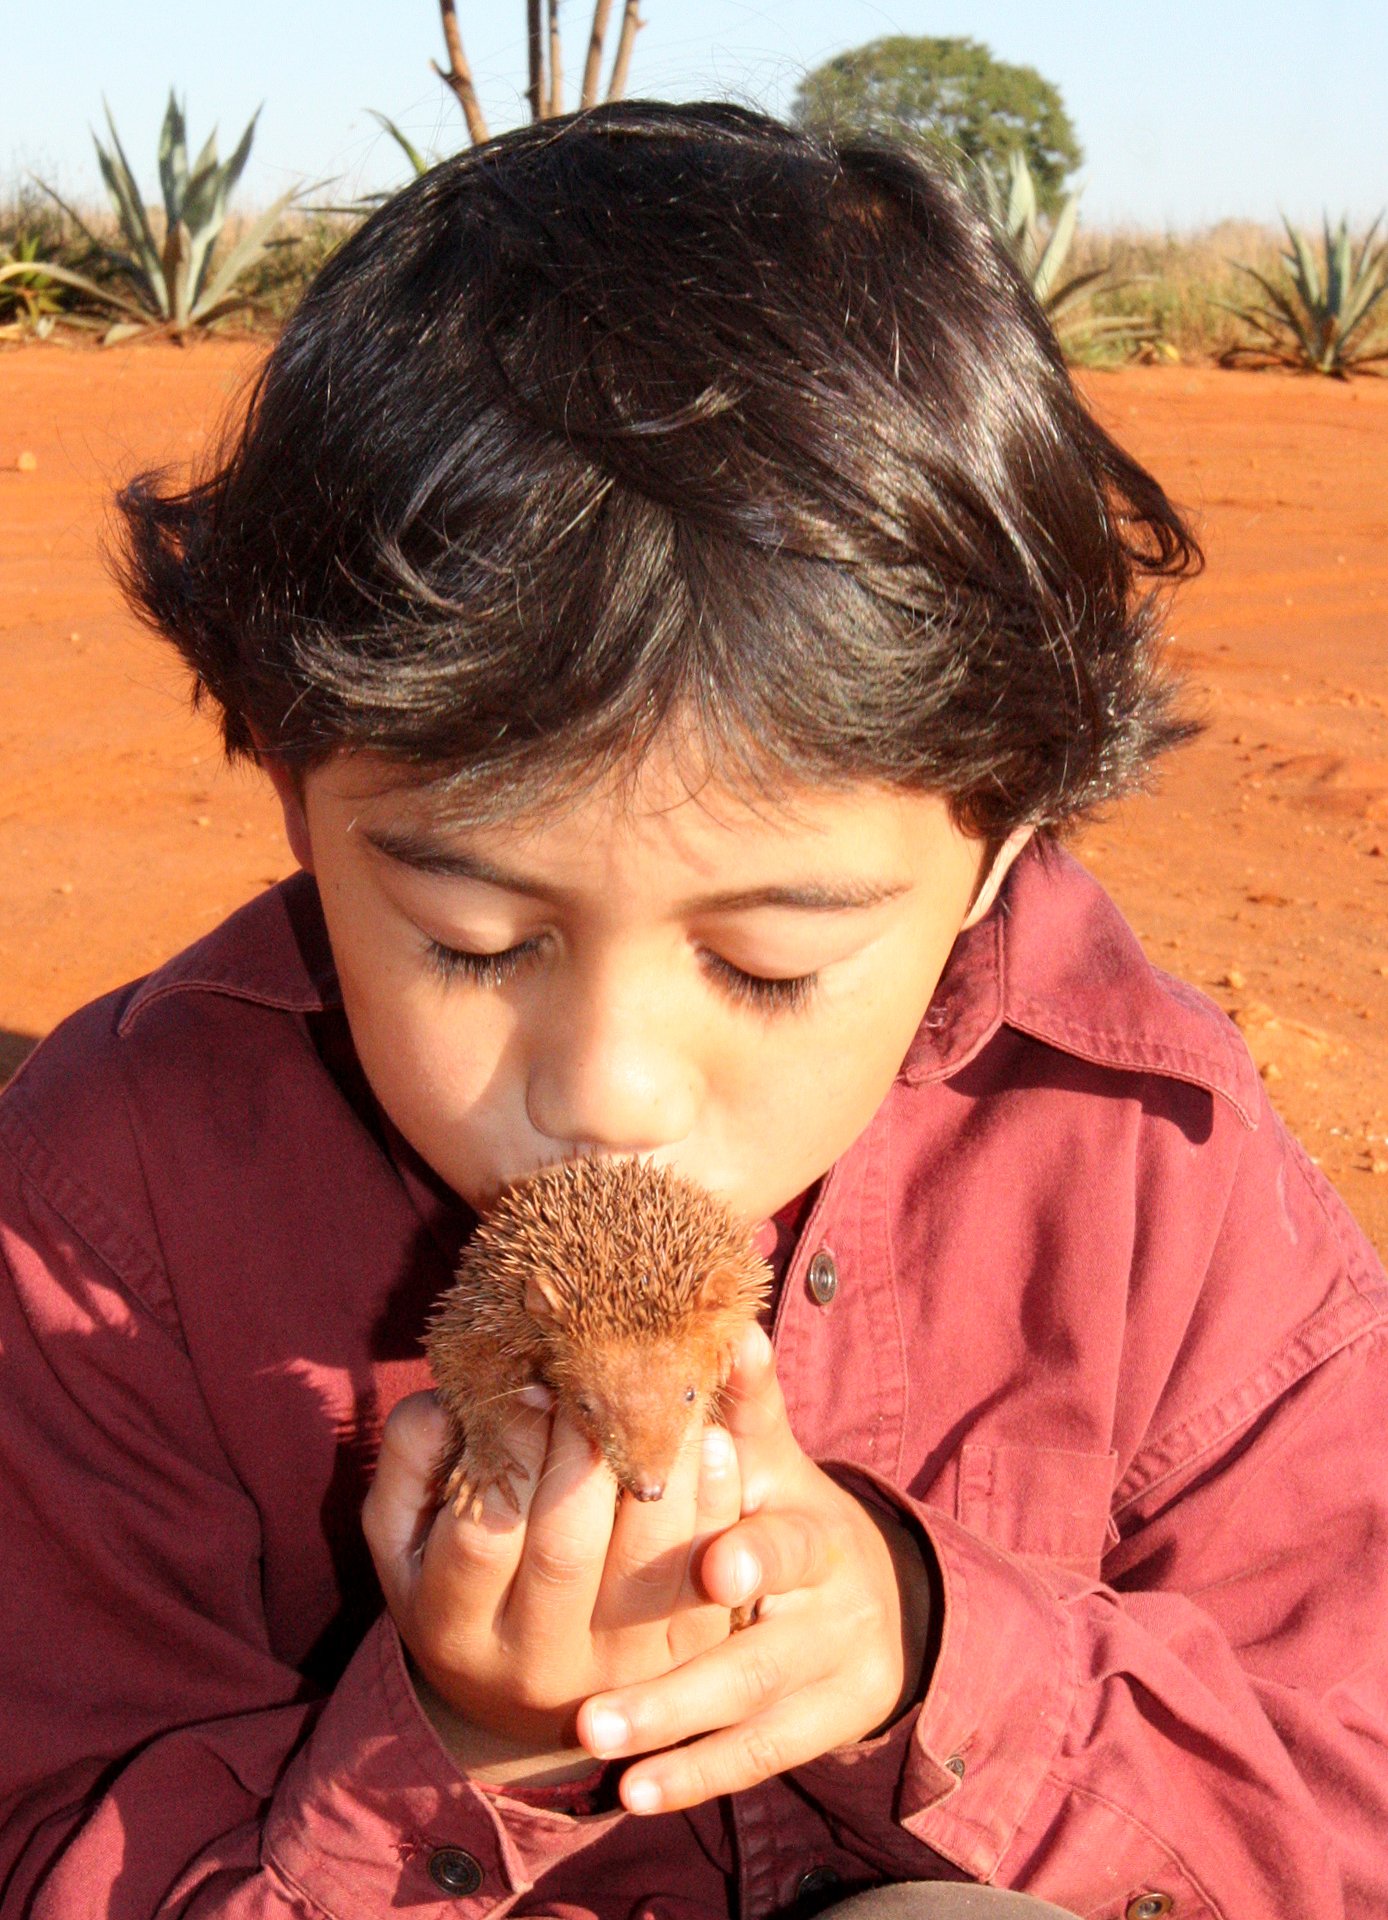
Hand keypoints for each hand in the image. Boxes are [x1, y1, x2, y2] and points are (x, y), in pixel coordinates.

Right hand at [363, 1387, 742, 1783]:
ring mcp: (616, 1668)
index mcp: (452, 1627)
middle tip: (600, 1370)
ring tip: (660, 1390)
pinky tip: (712, 1441)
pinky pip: (706, 1580)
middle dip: (583, 1446)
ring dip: (660, 1464)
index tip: (533, 1377)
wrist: (524, 1693)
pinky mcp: (683, 1658)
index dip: (510, 1446)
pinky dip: (716, 1503)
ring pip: (647, 1560)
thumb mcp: (401, 1531)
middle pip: (567, 1548)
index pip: (482, 1531)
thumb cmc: (455, 1575)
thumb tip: (451, 1396)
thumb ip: (412, 1456)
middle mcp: (534, 1661)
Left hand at [574, 1324, 932, 1812]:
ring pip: (747, 1714)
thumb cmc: (789, 1507)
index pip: (791, 1544)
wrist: (876, 1592)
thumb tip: (732, 1329)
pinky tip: (631, 1793)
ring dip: (668, 1734)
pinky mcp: (822, 1726)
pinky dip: (694, 1773)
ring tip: (591, 1747)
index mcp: (817, 1530)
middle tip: (589, 1714)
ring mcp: (830, 1675)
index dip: (756, 1554)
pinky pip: (757, 1756)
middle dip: (677, 1687)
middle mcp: (830, 1610)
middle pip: (758, 1656)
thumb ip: (747, 1405)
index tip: (710, 1567)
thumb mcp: (775, 1459)